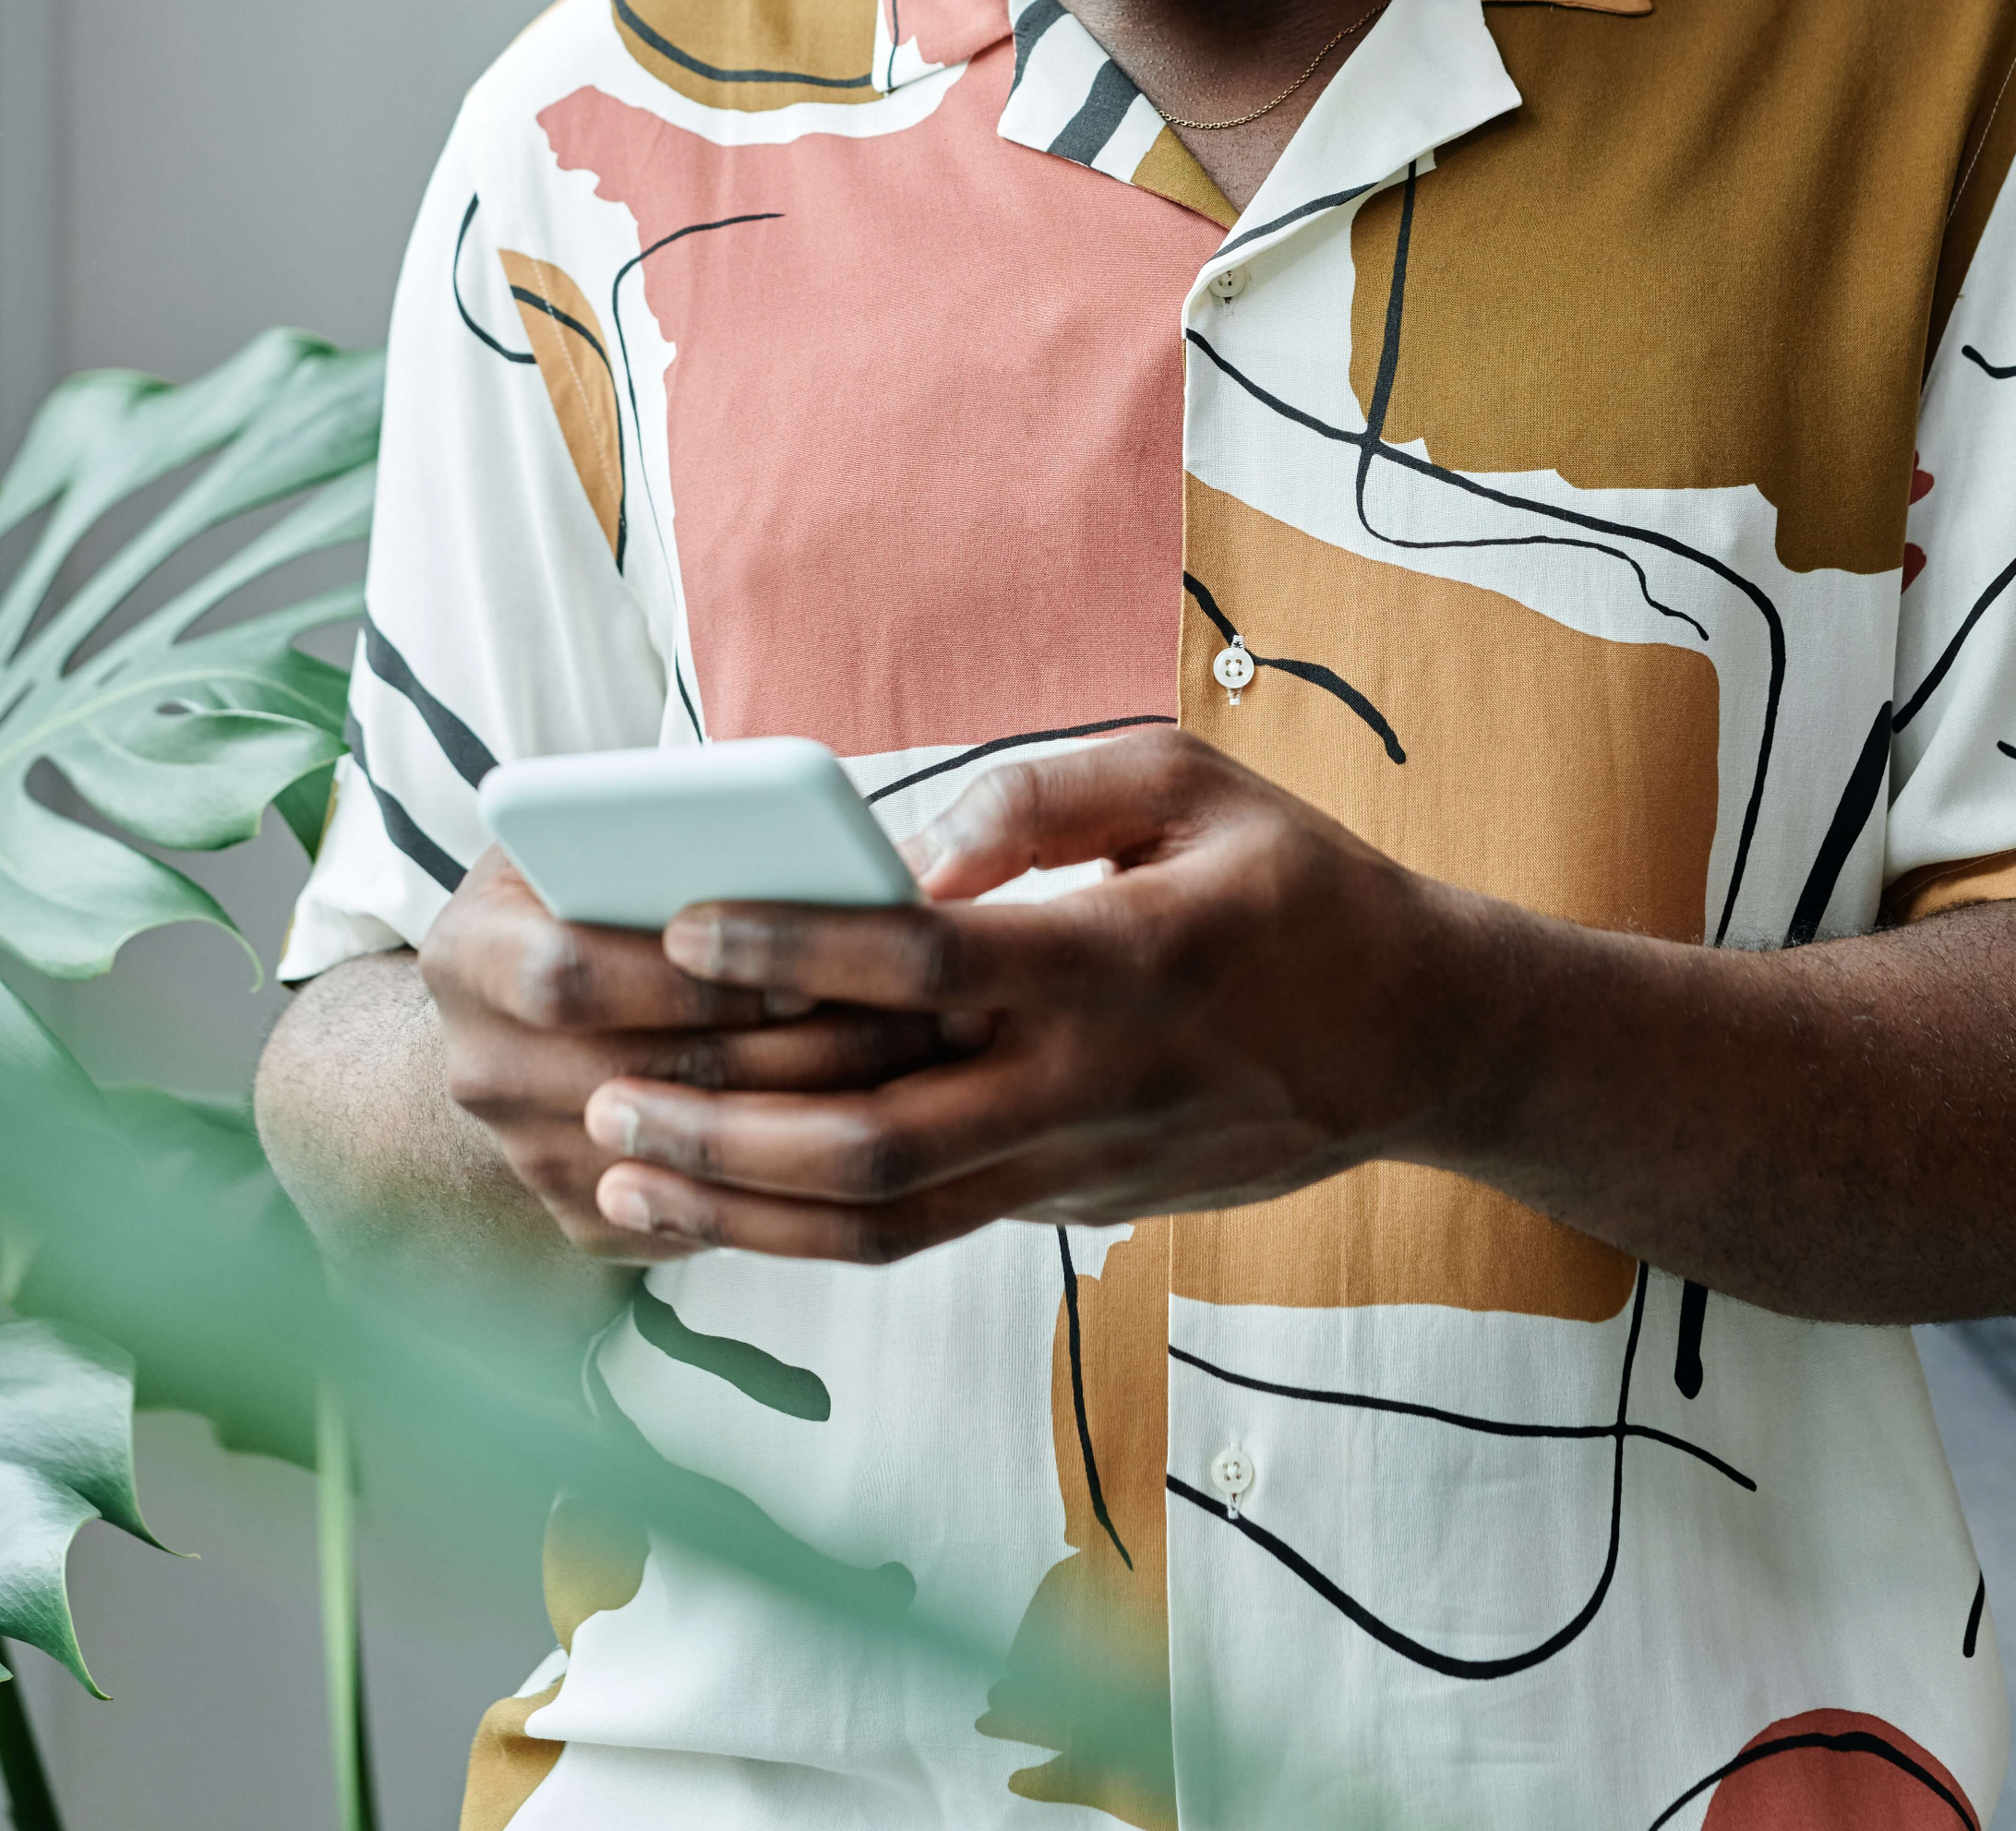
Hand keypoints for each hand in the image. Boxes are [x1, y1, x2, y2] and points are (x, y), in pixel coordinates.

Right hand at [422, 844, 957, 1258]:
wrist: (523, 999)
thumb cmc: (595, 888)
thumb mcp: (606, 831)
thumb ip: (684, 828)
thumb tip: (840, 846)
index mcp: (467, 951)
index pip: (567, 975)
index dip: (686, 979)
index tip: (804, 968)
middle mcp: (476, 1066)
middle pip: (635, 1076)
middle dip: (779, 1054)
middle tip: (906, 1027)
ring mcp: (521, 1156)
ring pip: (676, 1159)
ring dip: (803, 1121)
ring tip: (916, 1072)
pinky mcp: (578, 1218)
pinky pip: (690, 1217)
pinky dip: (782, 1182)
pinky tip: (871, 1133)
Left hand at [581, 731, 1467, 1264]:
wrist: (1414, 1041)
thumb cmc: (1293, 885)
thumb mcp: (1193, 782)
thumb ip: (1049, 795)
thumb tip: (916, 848)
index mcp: (1115, 963)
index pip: (928, 968)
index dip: (799, 950)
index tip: (686, 922)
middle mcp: (1087, 1085)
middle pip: (876, 1140)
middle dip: (726, 1125)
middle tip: (601, 1088)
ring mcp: (1076, 1166)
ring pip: (883, 1223)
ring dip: (740, 1207)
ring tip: (618, 1170)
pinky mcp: (1067, 1208)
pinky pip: (918, 1234)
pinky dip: (804, 1229)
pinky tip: (710, 1199)